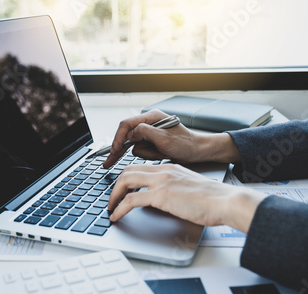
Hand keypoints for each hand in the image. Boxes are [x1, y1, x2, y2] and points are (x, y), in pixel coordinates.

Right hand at [103, 109, 240, 167]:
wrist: (199, 152)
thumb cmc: (187, 144)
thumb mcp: (165, 138)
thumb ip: (145, 133)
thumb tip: (129, 134)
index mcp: (151, 117)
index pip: (127, 125)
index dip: (118, 138)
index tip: (114, 151)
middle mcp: (149, 123)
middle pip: (126, 135)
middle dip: (118, 149)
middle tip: (108, 162)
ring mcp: (150, 134)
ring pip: (135, 146)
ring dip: (146, 153)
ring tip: (161, 153)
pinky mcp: (152, 143)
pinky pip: (142, 151)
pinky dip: (149, 156)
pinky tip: (161, 155)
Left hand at [107, 164, 265, 232]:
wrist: (226, 201)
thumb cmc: (214, 199)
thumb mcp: (189, 188)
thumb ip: (174, 189)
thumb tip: (164, 200)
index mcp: (170, 168)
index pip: (141, 168)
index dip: (127, 178)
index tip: (122, 189)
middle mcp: (163, 171)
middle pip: (128, 171)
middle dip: (116, 186)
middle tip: (112, 199)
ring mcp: (161, 182)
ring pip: (126, 181)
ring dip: (114, 196)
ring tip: (110, 208)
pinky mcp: (161, 195)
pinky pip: (131, 200)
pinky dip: (119, 208)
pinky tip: (116, 216)